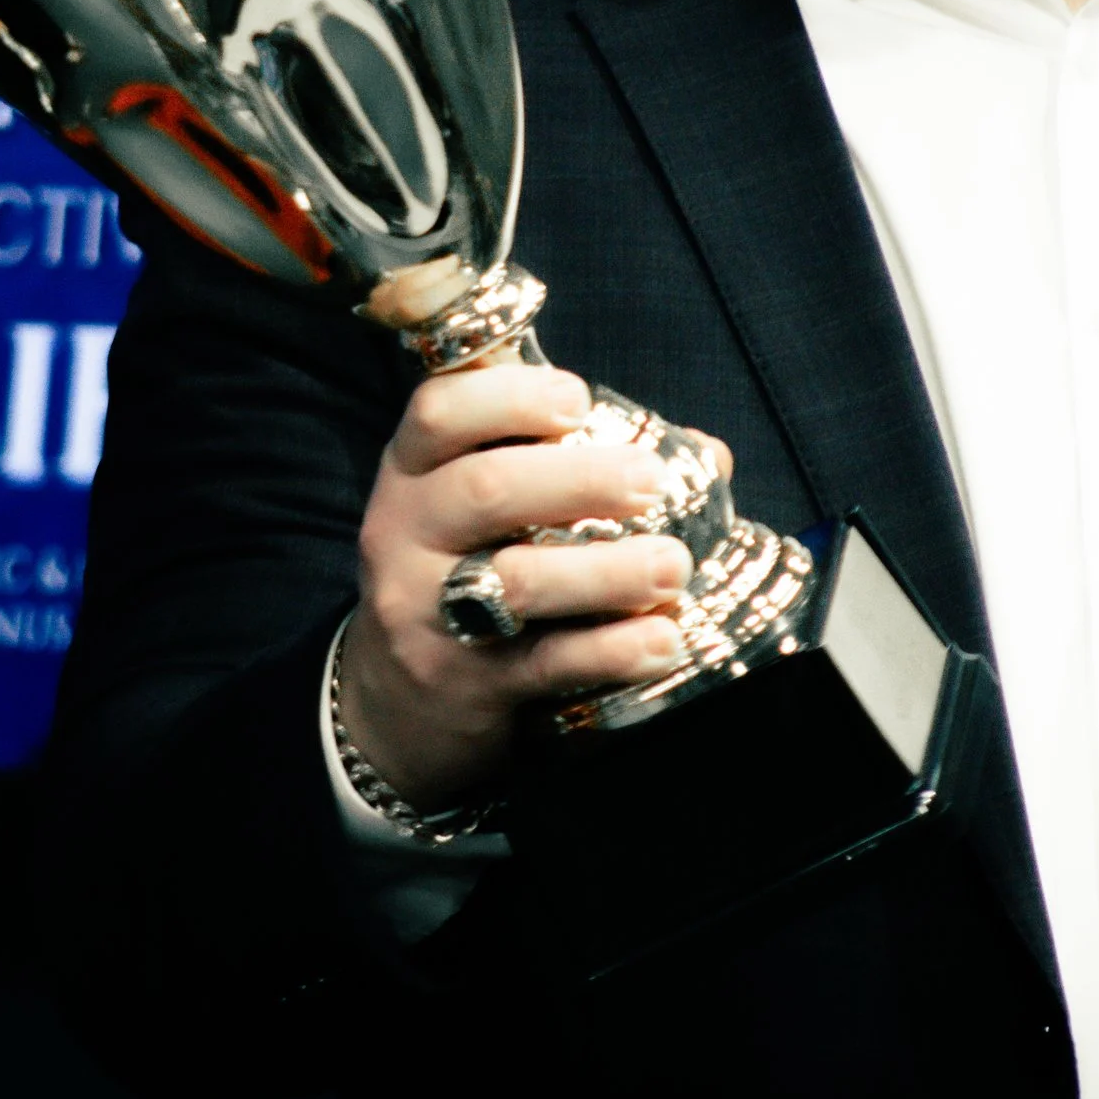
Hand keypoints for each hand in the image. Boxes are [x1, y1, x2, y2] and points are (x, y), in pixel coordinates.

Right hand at [335, 364, 701, 809]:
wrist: (394, 701)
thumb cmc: (463, 572)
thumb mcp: (480, 512)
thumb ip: (572, 466)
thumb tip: (704, 457)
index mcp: (413, 471)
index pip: (439, 412)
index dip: (509, 398)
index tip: (577, 400)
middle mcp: (405, 533)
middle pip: (485, 489)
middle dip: (581, 480)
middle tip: (650, 482)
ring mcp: (424, 611)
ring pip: (516, 582)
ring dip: (607, 571)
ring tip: (672, 567)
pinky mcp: (461, 682)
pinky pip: (543, 663)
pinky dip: (611, 650)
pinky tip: (661, 639)